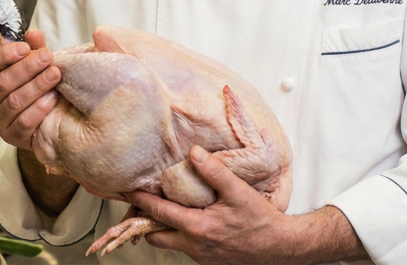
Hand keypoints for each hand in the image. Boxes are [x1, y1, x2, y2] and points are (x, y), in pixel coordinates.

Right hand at [0, 29, 61, 149]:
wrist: (44, 119)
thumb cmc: (34, 84)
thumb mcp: (34, 63)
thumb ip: (33, 47)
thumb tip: (33, 34)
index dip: (5, 54)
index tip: (25, 47)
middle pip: (3, 82)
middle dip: (27, 68)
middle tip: (48, 57)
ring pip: (14, 101)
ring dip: (36, 86)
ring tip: (55, 75)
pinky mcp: (11, 136)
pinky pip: (23, 122)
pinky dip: (39, 109)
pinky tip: (53, 98)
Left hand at [128, 146, 363, 263]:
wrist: (278, 246)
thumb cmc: (259, 220)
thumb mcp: (238, 191)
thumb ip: (214, 171)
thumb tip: (194, 152)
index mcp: (196, 227)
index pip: (158, 213)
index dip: (140, 200)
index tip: (128, 189)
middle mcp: (193, 245)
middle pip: (154, 235)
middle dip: (144, 220)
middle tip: (141, 202)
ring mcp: (199, 254)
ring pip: (167, 242)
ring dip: (161, 227)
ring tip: (161, 207)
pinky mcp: (206, 258)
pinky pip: (182, 246)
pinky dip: (176, 232)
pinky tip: (185, 217)